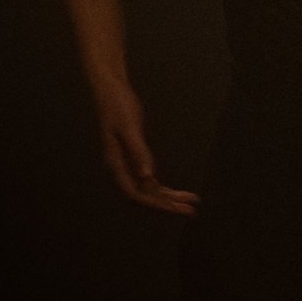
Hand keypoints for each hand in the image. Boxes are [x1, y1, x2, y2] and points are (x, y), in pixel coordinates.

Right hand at [94, 82, 198, 215]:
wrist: (110, 88)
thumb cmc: (117, 105)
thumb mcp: (129, 127)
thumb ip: (138, 152)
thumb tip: (148, 177)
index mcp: (115, 163)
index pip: (135, 193)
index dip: (155, 203)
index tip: (174, 208)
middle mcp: (120, 168)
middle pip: (144, 195)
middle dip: (167, 204)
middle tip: (190, 212)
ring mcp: (127, 164)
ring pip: (148, 188)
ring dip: (169, 197)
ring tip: (191, 202)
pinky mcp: (133, 156)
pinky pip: (149, 179)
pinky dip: (164, 186)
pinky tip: (177, 192)